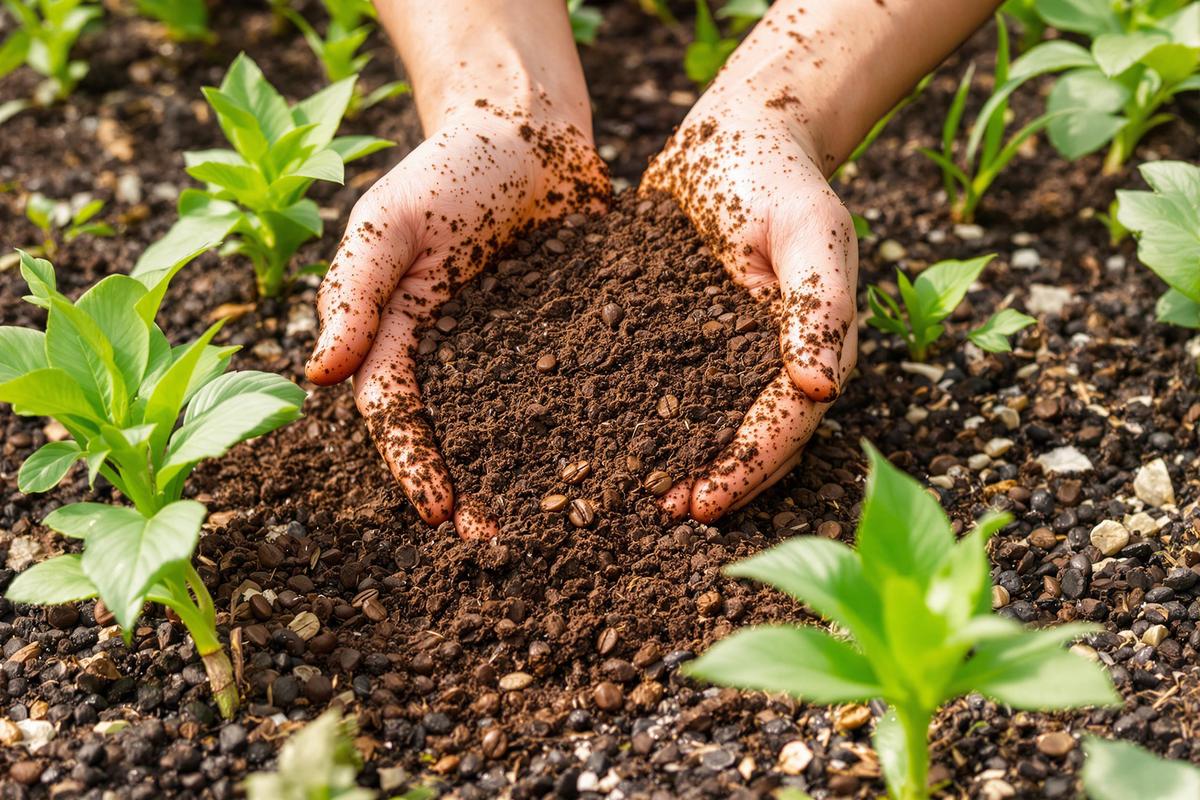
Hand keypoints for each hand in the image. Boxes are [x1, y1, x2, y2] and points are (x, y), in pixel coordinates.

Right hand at [305, 104, 608, 538]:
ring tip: (563, 525)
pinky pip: (585, 391)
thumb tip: (319, 375)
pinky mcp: (576, 341)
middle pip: (459, 439)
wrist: (530, 133)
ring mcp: (520, 356)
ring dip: (534, 478)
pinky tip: (623, 463)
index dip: (414, 466)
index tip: (441, 511)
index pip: (399, 417)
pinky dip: (598, 429)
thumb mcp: (392, 222)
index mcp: (403, 340)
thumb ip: (355, 292)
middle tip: (498, 543)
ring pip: (523, 429)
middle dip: (474, 492)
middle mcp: (460, 361)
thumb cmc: (449, 170)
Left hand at [643, 90, 858, 523]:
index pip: (787, 425)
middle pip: (753, 443)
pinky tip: (605, 442)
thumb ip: (819, 307)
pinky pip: (669, 389)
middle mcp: (773, 363)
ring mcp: (729, 355)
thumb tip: (820, 389)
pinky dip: (647, 422)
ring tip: (638, 501)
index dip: (748, 468)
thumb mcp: (810, 231)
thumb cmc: (779, 178)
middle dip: (716, 483)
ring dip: (683, 466)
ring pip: (711, 427)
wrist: (738, 135)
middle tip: (665, 517)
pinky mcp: (686, 338)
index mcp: (811, 348)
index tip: (703, 502)